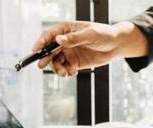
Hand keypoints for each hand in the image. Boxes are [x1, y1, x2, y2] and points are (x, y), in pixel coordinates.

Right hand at [32, 21, 146, 76]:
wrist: (116, 45)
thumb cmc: (105, 34)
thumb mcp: (90, 34)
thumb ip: (74, 38)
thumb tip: (59, 40)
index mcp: (66, 30)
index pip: (49, 35)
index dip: (40, 42)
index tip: (35, 50)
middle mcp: (65, 41)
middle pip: (49, 50)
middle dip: (45, 58)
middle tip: (42, 65)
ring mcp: (69, 52)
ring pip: (56, 62)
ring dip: (57, 68)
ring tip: (64, 73)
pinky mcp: (74, 63)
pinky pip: (65, 69)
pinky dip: (66, 72)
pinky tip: (72, 72)